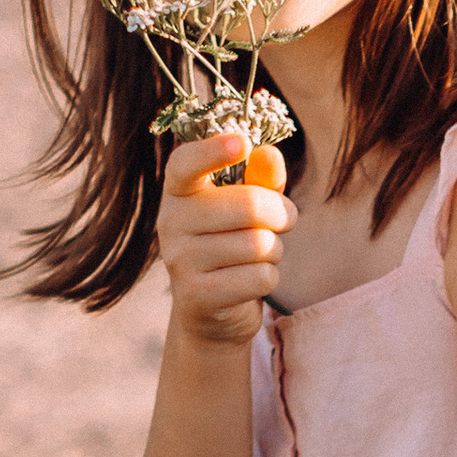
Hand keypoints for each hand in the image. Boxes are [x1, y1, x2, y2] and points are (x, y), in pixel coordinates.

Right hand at [157, 126, 291, 346]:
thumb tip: (269, 155)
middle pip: (248, 206)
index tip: (242, 143)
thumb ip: (260, 180)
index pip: (185, 163)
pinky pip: (260, 277)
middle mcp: (170, 222)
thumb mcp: (246, 209)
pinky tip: (252, 281)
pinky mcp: (197, 295)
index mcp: (179, 192)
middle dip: (281, 213)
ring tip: (262, 255)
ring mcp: (180, 260)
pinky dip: (269, 278)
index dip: (212, 150)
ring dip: (275, 250)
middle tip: (286, 220)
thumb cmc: (232, 246)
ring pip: (259, 244)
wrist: (211, 314)